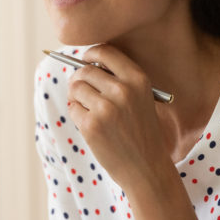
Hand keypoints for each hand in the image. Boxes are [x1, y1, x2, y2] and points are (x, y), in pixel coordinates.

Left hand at [66, 44, 171, 191]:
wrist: (147, 168)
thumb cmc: (142, 133)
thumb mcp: (141, 100)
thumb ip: (119, 81)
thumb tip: (84, 65)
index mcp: (138, 80)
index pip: (105, 51)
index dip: (90, 54)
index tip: (85, 60)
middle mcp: (122, 90)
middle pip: (85, 70)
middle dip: (79, 79)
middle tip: (81, 91)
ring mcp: (106, 108)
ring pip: (76, 88)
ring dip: (76, 97)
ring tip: (88, 110)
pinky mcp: (91, 125)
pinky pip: (73, 108)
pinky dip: (77, 115)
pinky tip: (90, 125)